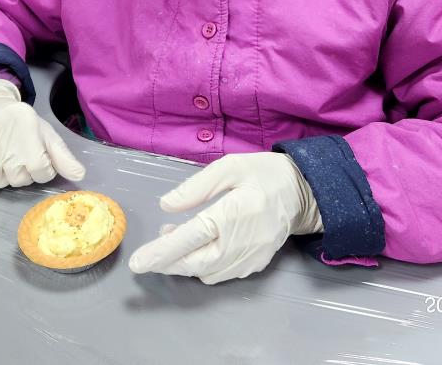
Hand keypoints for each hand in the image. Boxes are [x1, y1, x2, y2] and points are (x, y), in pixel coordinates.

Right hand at [0, 78, 85, 193]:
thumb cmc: (19, 125)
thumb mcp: (45, 133)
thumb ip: (62, 156)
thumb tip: (79, 175)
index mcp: (28, 126)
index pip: (42, 170)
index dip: (41, 169)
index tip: (35, 156)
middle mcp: (3, 135)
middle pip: (20, 179)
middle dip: (22, 172)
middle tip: (14, 153)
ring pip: (0, 184)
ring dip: (3, 176)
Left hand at [128, 152, 321, 284]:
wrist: (304, 192)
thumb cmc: (263, 174)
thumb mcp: (230, 167)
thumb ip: (196, 187)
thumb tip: (166, 206)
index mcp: (232, 214)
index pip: (190, 238)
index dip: (161, 252)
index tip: (137, 263)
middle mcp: (241, 243)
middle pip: (194, 263)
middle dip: (167, 263)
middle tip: (147, 257)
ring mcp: (249, 259)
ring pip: (205, 273)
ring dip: (184, 263)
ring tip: (172, 241)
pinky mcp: (255, 266)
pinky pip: (220, 274)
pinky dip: (202, 266)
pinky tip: (196, 248)